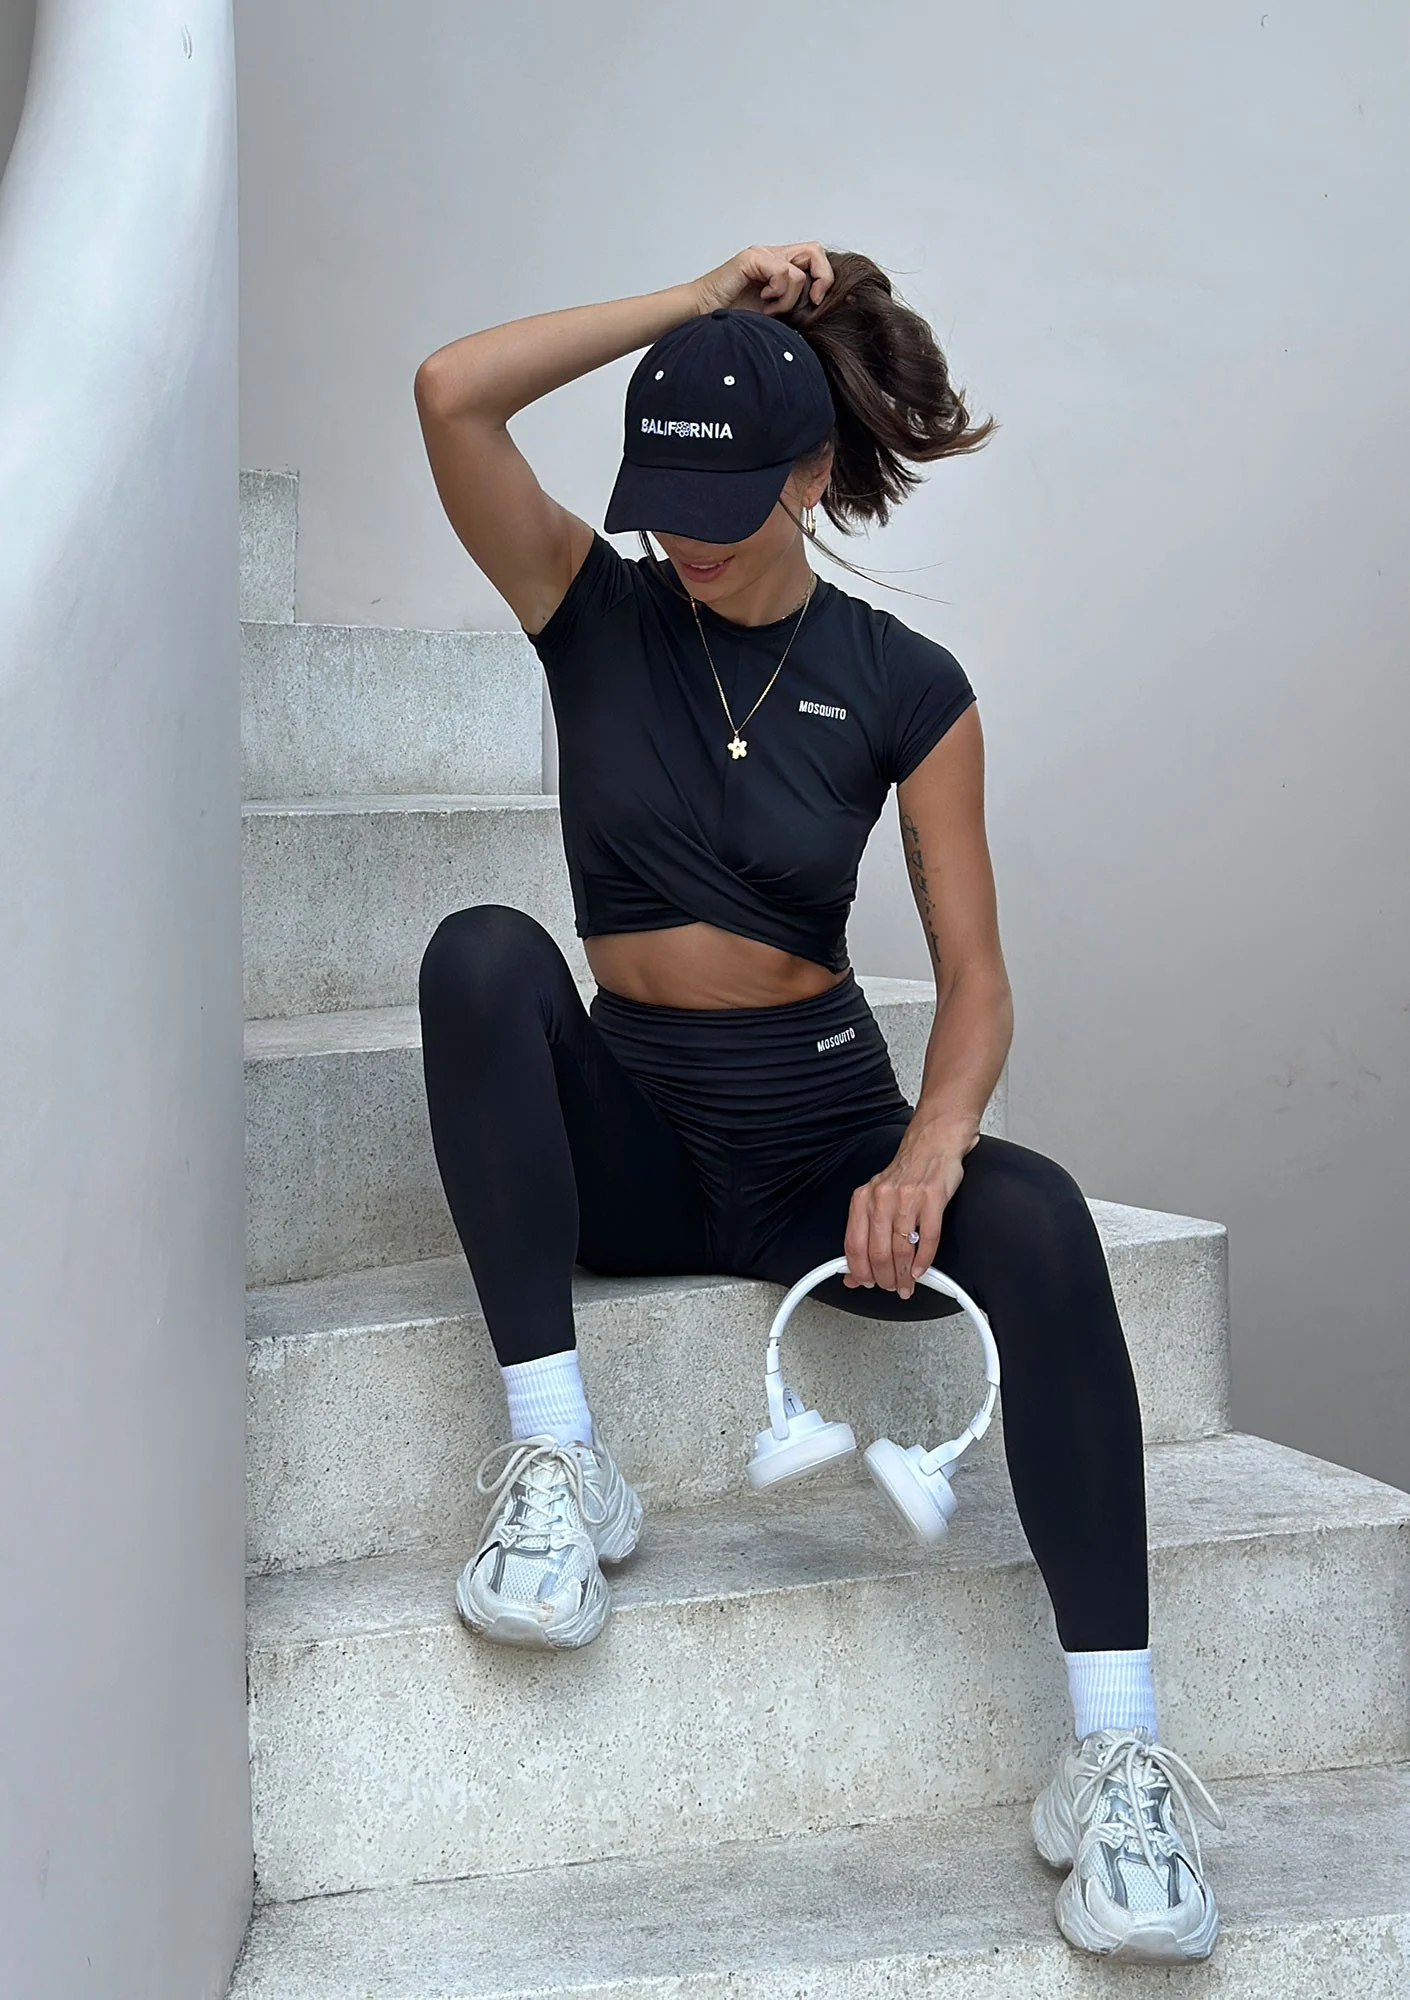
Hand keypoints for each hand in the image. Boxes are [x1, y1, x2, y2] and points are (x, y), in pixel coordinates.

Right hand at [692, 242, 833, 318]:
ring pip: (799, 270)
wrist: (700, 317)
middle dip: (822, 279)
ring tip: (771, 309)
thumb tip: (819, 308)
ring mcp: (761, 255)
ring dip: (789, 297)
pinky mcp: (751, 259)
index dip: (824, 278)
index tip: (817, 303)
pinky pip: (782, 271)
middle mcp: (772, 256)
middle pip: (815, 252)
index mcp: (778, 266)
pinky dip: (778, 292)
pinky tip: (763, 302)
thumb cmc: (732, 319)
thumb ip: (794, 304)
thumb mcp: (773, 314)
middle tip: (813, 301)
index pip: (814, 258)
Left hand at [843, 1139, 968, 1299]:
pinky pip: (928, 1239)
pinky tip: (920, 1269)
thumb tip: (852, 1271)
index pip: (854, 1245)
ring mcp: (908, 1199)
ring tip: (906, 1284)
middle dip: (884, 1278)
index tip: (864, 1283)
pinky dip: (924, 1261)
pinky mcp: (933, 1199)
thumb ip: (864, 1234)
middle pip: (878, 1252)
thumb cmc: (905, 1174)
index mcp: (863, 1198)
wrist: (932, 1145)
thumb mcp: (876, 1198)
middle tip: (890, 1287)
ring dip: (904, 1275)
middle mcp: (882, 1198)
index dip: (859, 1271)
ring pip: (902, 1249)